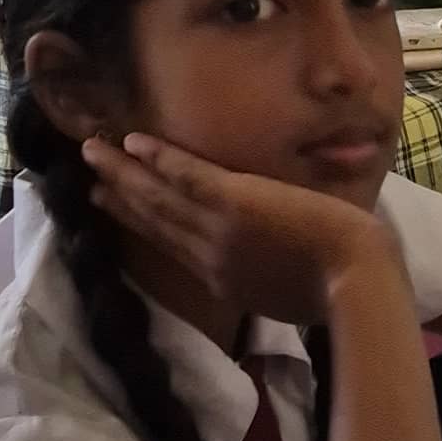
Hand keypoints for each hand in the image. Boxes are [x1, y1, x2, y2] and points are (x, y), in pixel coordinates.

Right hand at [84, 129, 399, 326]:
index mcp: (224, 280)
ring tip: (93, 151)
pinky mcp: (234, 202)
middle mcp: (208, 256)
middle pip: (154, 221)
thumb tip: (262, 270)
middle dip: (120, 197)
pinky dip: (157, 159)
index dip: (139, 224)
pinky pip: (185, 176)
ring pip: (158, 196)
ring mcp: (217, 227)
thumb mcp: (288, 299)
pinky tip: (132, 142)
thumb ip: (265, 281)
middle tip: (87, 179)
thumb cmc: (340, 291)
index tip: (112, 207)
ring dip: (123, 172)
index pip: (172, 246)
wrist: (354, 283)